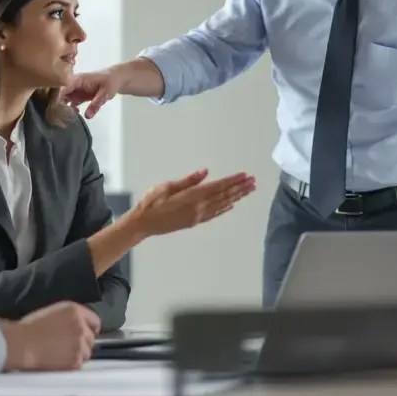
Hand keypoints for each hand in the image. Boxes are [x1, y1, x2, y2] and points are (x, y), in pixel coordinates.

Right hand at [1, 301, 99, 371]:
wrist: (22, 343)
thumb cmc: (30, 328)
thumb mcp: (52, 312)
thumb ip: (69, 317)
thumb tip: (77, 324)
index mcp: (75, 311)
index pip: (95, 321)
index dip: (90, 329)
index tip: (87, 334)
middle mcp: (80, 326)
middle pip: (91, 338)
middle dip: (82, 343)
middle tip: (67, 346)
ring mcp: (80, 344)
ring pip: (87, 352)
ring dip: (78, 354)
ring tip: (62, 354)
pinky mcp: (75, 360)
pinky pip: (79, 364)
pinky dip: (72, 364)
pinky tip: (59, 360)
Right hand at [60, 69, 123, 118]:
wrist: (117, 79)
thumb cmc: (111, 82)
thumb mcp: (105, 93)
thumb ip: (96, 103)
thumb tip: (87, 116)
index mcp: (77, 80)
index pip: (61, 87)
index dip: (55, 97)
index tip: (54, 109)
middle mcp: (73, 84)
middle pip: (58, 94)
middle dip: (56, 104)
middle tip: (58, 117)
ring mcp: (75, 90)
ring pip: (62, 99)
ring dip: (61, 108)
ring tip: (64, 118)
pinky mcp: (78, 96)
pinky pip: (69, 103)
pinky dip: (68, 109)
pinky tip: (72, 115)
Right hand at [127, 169, 256, 236]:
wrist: (143, 223)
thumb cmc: (151, 202)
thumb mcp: (166, 186)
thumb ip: (188, 180)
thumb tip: (206, 172)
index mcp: (192, 196)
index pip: (218, 186)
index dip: (233, 180)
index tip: (245, 175)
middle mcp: (198, 207)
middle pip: (223, 196)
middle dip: (240, 188)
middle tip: (253, 181)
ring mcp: (197, 216)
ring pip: (221, 205)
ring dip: (236, 197)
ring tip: (248, 191)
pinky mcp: (194, 222)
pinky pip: (213, 214)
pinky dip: (224, 209)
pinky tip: (231, 205)